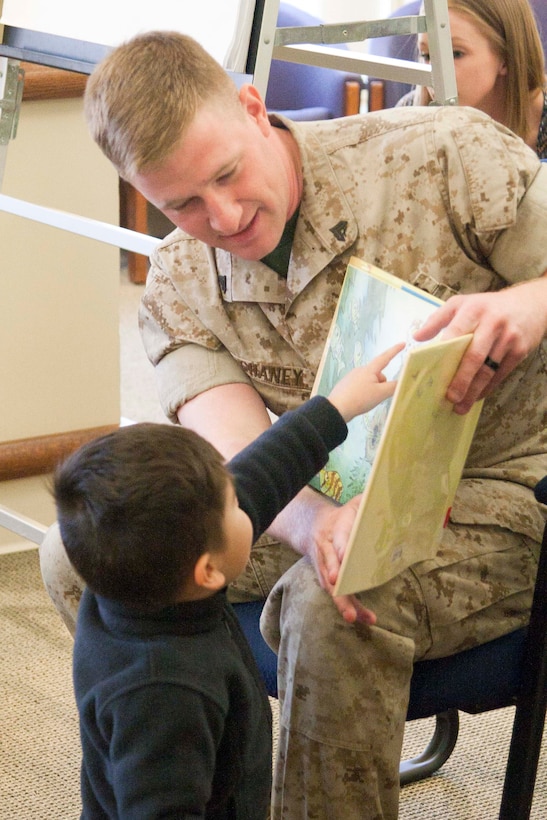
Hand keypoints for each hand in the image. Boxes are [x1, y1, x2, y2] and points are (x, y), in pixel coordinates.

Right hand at [309, 496, 375, 624]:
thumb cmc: (344, 515)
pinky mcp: (326, 578)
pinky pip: (335, 593)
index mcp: (336, 527)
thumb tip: (389, 503)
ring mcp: (325, 565)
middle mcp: (327, 548)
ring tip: (352, 617)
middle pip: (330, 565)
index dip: (340, 547)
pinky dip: (346, 606)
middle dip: (335, 579)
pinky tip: (360, 618)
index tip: (344, 556)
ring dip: (341, 601)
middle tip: (340, 587)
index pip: (338, 537)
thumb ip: (369, 503)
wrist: (312, 526)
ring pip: (330, 585)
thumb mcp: (356, 503)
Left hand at [328, 342, 404, 421]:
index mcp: (369, 369)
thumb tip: (402, 381)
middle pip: (378, 373)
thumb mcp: (381, 393)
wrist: (337, 409)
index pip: (385, 357)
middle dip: (382, 383)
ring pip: (370, 380)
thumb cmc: (360, 398)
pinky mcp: (346, 385)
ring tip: (367, 400)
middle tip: (379, 395)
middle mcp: (360, 370)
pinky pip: (361, 386)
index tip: (403, 343)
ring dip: (374, 388)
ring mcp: (352, 377)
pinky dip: (365, 392)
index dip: (395, 350)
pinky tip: (360, 401)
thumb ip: (394, 387)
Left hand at [413, 276, 546, 413]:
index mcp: (474, 309)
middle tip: (449, 398)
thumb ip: (438, 319)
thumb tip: (417, 337)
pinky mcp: (520, 350)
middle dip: (461, 380)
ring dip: (474, 391)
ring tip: (461, 406)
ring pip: (488, 370)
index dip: (444, 352)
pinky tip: (477, 396)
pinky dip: (488, 388)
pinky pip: (500, 374)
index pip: (455, 332)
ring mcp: (508, 338)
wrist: (530, 304)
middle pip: (473, 356)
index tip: (434, 372)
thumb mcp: (462, 303)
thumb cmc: (488, 306)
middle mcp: (492, 323)